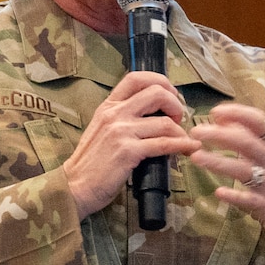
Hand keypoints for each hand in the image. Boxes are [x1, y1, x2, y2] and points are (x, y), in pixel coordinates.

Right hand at [62, 71, 199, 216]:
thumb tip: (153, 112)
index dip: (160, 81)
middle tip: (178, 119)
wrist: (74, 186)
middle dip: (175, 104)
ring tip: (183, 140)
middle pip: (157, 93)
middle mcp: (115, 114)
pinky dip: (182, 145)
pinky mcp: (129, 152)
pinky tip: (189, 148)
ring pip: (165, 122)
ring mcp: (121, 132)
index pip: (136, 78)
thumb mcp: (101, 129)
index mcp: (108, 106)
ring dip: (181, 131)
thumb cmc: (91, 161)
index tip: (171, 95)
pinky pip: (164, 144)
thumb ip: (122, 117)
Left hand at [189, 104, 264, 257]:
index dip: (238, 114)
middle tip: (196, 131)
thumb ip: (254, 141)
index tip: (216, 112)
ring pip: (243, 170)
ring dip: (218, 162)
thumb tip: (226, 121)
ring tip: (196, 156)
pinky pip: (249, 199)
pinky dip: (233, 195)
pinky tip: (218, 192)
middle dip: (219, 135)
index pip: (260, 123)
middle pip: (246, 142)